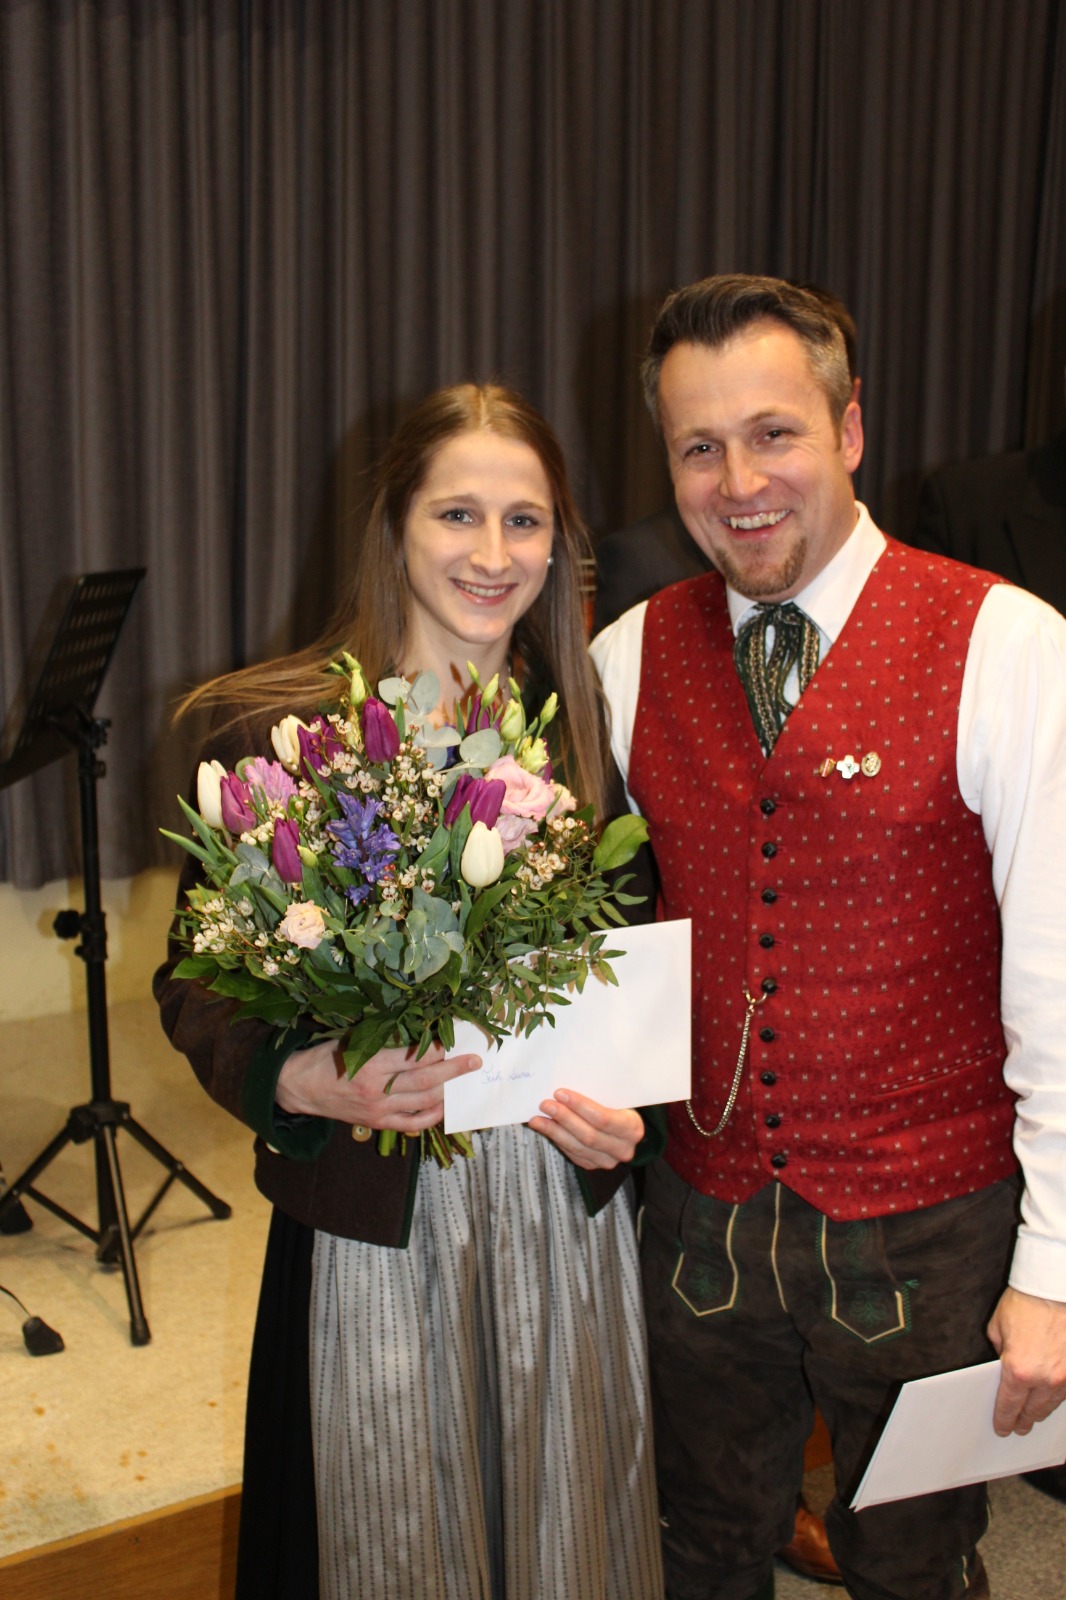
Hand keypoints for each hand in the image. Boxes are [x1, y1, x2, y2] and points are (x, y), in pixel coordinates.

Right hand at [275, 1038, 481, 1132]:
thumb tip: (418, 1032)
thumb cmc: (325, 1058)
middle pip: (425, 1081)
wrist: (299, 1087)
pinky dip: (431, 1116)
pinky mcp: (377, 1123)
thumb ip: (383, 1041)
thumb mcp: (351, 1041)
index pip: (414, 1058)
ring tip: (463, 1081)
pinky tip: (443, 1106)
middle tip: (474, 1061)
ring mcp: (378, 1110)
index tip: (453, 1040)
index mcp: (370, 1064)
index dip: (437, 1050)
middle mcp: (377, 1090)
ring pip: (423, 1103)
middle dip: (453, 1070)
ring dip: (447, 1092)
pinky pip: (412, 1123)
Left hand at [528, 1089, 643, 1170]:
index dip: (580, 1106)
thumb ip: (598, 1094)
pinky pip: (572, 1154)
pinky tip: (544, 1128)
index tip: (560, 1093)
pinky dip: (557, 1140)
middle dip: (564, 1118)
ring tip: (537, 1119)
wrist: (623, 1127)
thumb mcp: (614, 1097)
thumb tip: (566, 1085)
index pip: (603, 1119)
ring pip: (577, 1148)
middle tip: (545, 1104)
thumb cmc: (617, 1105)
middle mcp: (623, 1149)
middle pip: (588, 1136)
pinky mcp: (593, 1166)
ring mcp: (608, 1161)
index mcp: (632, 1128)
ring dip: (554, 1132)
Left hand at [987, 1285, 1065, 1434]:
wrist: (1053, 1287)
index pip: (1009, 1405)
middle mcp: (1044, 1379)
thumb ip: (1000, 1351)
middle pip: (1033, 1411)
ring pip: (1052, 1404)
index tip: (1002, 1428)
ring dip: (1042, 1411)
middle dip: (1024, 1421)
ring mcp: (1065, 1376)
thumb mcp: (998, 1328)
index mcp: (1018, 1370)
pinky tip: (1051, 1398)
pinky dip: (1057, 1397)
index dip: (1004, 1419)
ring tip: (1034, 1416)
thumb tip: (1004, 1362)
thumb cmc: (1025, 1303)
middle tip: (1019, 1427)